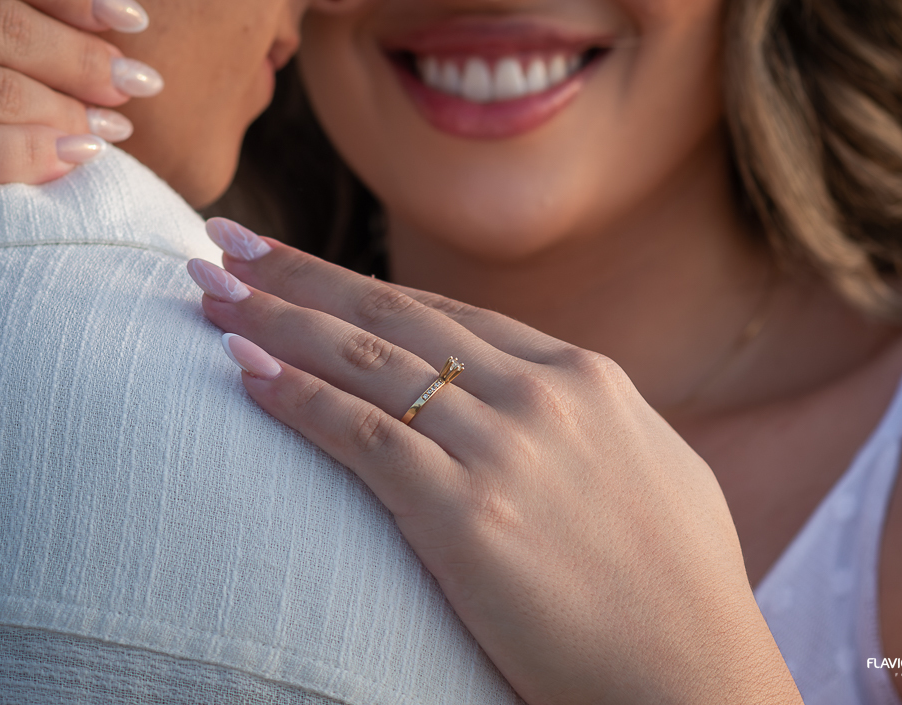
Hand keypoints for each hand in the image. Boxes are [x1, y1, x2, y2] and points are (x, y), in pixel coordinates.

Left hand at [186, 219, 802, 704]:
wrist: (696, 679)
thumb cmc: (683, 588)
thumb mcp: (652, 468)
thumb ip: (590, 420)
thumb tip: (552, 394)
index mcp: (584, 378)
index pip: (447, 313)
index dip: (363, 283)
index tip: (304, 264)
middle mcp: (541, 395)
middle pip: (392, 314)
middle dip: (298, 273)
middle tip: (224, 240)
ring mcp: (504, 450)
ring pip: (363, 361)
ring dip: (274, 320)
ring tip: (205, 290)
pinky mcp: (466, 516)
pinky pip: (359, 436)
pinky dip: (294, 397)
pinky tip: (240, 370)